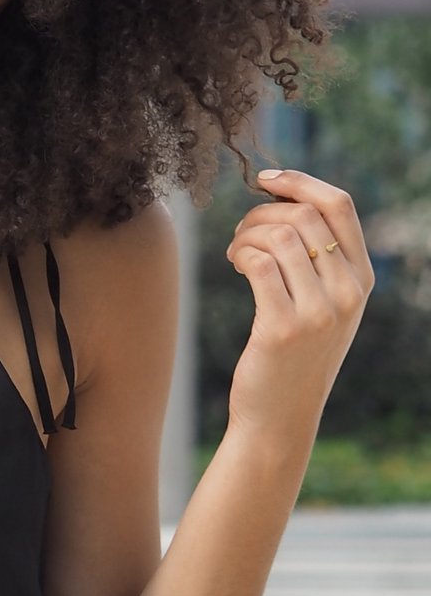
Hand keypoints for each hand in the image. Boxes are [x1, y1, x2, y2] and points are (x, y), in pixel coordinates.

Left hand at [224, 167, 372, 443]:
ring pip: (279, 236)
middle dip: (262, 213)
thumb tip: (285, 199)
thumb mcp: (322, 306)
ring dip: (246, 234)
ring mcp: (320, 311)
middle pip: (304, 216)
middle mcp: (349, 293)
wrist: (280, 416)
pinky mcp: (284, 327)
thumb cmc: (293, 355)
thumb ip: (319, 260)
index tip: (266, 179)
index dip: (300, 182)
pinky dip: (240, 254)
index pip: (340, 206)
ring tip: (235, 252)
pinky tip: (234, 264)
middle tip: (242, 234)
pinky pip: (258, 263)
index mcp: (362, 280)